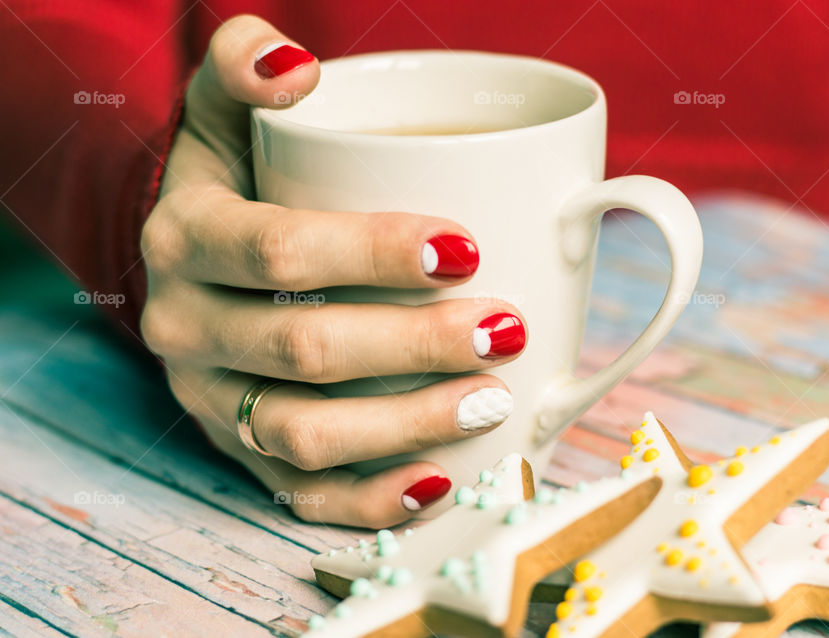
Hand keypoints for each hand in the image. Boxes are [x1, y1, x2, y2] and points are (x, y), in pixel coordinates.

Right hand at [139, 15, 525, 527]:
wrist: (195, 262)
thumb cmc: (236, 181)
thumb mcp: (225, 112)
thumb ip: (243, 65)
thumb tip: (296, 63)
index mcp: (187, 240)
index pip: (279, 252)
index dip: (372, 253)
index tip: (466, 247)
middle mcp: (186, 328)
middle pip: (303, 349)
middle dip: (414, 345)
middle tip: (505, 328)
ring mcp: (211, 400)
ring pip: (304, 434)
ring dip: (405, 425)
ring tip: (492, 400)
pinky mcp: (238, 451)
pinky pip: (299, 495)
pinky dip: (370, 500)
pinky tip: (438, 481)